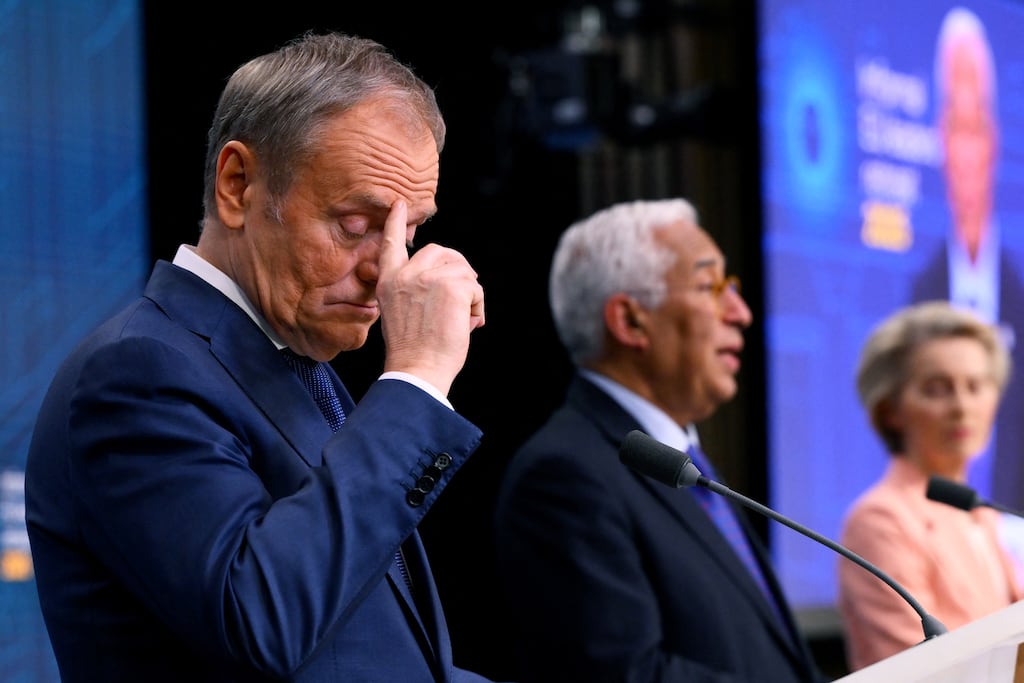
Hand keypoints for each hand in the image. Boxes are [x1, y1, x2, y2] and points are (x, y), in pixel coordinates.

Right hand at [376, 200, 484, 395]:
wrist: (417, 370)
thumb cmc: (413, 352)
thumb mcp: (402, 314)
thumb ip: (415, 291)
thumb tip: (449, 280)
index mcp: (388, 282)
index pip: (391, 245)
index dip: (395, 223)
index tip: (399, 204)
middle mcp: (405, 275)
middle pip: (441, 252)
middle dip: (457, 271)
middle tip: (462, 299)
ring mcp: (428, 277)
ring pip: (463, 271)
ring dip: (469, 295)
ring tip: (460, 321)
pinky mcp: (451, 285)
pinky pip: (475, 287)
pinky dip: (477, 307)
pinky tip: (466, 325)